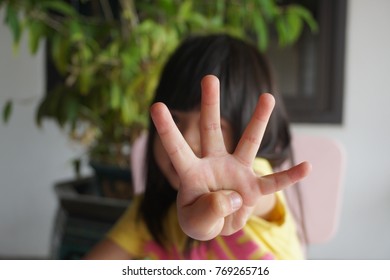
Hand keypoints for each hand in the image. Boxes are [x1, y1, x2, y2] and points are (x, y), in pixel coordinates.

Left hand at [150, 75, 310, 240]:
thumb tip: (231, 197)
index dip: (167, 129)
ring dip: (258, 120)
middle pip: (211, 131)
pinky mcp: (253, 188)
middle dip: (210, 105)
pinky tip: (307, 166)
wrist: (218, 225)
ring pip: (248, 143)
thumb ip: (207, 212)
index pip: (177, 149)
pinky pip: (274, 182)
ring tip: (268, 96)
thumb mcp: (195, 224)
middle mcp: (214, 164)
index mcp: (192, 173)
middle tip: (209, 77)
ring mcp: (236, 173)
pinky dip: (289, 177)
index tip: (156, 105)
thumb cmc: (200, 219)